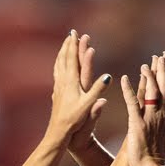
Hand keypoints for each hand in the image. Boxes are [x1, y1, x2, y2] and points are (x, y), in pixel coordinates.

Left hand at [48, 30, 110, 144]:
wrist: (58, 131)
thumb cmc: (74, 119)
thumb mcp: (89, 105)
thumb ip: (98, 90)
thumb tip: (108, 77)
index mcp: (71, 82)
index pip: (72, 59)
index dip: (74, 45)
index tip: (75, 33)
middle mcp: (63, 81)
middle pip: (64, 58)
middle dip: (68, 45)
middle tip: (71, 33)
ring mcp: (58, 86)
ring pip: (59, 64)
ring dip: (62, 52)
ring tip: (65, 45)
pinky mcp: (56, 92)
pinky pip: (57, 73)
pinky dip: (59, 64)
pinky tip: (60, 65)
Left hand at [119, 51, 164, 165]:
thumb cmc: (158, 155)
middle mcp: (161, 115)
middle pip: (164, 88)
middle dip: (163, 71)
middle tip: (162, 55)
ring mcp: (150, 119)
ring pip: (152, 93)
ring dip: (149, 77)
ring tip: (146, 63)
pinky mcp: (137, 124)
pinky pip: (132, 104)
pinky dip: (128, 90)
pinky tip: (124, 78)